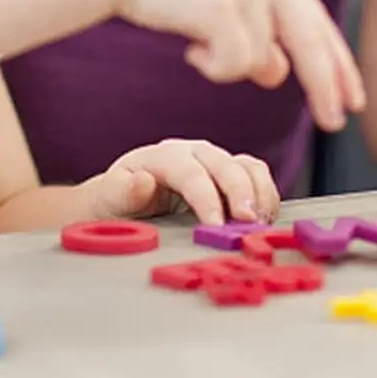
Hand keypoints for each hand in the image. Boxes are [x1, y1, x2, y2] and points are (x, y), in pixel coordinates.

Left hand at [82, 140, 280, 226]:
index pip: (192, 173)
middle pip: (226, 166)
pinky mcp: (230, 173)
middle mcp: (195, 152)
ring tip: (260, 222)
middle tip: (248, 223)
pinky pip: (256, 175)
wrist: (126, 196)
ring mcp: (215, 160)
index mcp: (166, 155)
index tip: (215, 225)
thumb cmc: (119, 197)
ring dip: (259, 193)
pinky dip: (265, 194)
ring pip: (247, 166)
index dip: (207, 198)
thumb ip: (124, 190)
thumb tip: (143, 181)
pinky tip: (264, 217)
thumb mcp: (111, 196)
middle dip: (241, 194)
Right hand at [117, 0, 365, 131]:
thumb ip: (257, 36)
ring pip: (259, 63)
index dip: (339, 66)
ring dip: (228, 67)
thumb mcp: (227, 6)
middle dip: (326, 87)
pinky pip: (232, 65)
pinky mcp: (223, 7)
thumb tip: (277, 74)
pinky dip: (211, 67)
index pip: (320, 29)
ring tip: (197, 47)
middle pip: (313, 45)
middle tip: (336, 123)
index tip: (355, 100)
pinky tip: (190, 48)